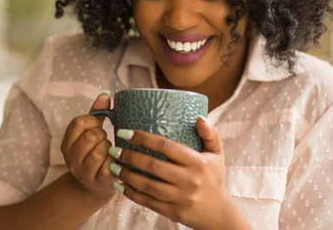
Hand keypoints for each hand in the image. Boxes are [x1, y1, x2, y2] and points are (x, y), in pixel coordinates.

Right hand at [60, 92, 117, 202]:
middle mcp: (71, 159)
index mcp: (67, 143)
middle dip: (102, 134)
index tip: (97, 124)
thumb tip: (105, 94)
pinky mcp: (98, 182)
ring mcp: (83, 172)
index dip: (92, 120)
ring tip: (109, 150)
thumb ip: (96, 114)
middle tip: (104, 138)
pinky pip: (109, 166)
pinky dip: (115, 161)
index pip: (78, 123)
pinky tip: (115, 161)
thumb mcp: (90, 133)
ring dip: (109, 148)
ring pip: (100, 151)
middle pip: (90, 136)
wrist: (94, 187)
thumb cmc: (94, 153)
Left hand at [108, 117, 250, 229]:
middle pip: (152, 166)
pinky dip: (131, 193)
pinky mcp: (172, 212)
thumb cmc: (215, 179)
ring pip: (147, 185)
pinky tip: (119, 184)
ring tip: (113, 165)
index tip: (125, 132)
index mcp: (197, 162)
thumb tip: (199, 117)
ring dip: (126, 175)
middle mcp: (188, 180)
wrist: (219, 215)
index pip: (166, 146)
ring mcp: (179, 198)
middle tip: (114, 148)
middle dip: (129, 156)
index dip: (143, 138)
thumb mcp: (217, 155)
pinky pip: (147, 201)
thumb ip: (210, 135)